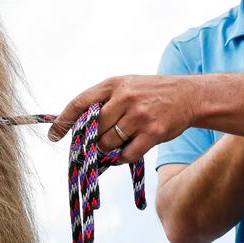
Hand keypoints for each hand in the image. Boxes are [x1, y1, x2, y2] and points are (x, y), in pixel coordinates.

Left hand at [48, 75, 194, 164]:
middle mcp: (125, 97)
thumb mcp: (126, 86)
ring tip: (114, 145)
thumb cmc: (152, 94)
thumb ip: (104, 101)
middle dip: (89, 141)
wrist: (189, 96)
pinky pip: (126, 154)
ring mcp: (139, 115)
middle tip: (91, 147)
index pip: (80, 103)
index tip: (53, 135)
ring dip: (106, 150)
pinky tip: (123, 154)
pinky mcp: (153, 132)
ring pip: (107, 143)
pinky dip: (120, 158)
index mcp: (114, 84)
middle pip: (93, 129)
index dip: (63, 121)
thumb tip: (77, 127)